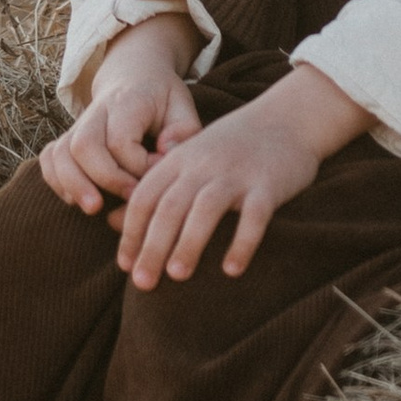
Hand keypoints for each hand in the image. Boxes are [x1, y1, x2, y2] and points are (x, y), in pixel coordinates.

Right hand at [41, 12, 200, 214]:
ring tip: (93, 209)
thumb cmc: (161, 98)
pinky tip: (74, 200)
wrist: (134, 74)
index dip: (138, 166)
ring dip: (73, 184)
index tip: (158, 175)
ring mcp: (78, 124)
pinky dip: (55, 180)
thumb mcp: (182, 105)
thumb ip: (183, 131)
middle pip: (84, 145)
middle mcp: (97, 111)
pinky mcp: (68, 137)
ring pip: (61, 152)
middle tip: (129, 199)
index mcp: (128, 101)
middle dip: (104, 178)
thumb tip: (166, 152)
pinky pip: (49, 157)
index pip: (121, 140)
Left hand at [116, 64, 370, 287]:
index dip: (132, 231)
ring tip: (177, 276)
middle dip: (153, 245)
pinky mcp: (268, 184)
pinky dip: (242, 242)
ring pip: (206, 209)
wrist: (288, 117)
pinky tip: (231, 270)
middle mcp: (204, 165)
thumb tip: (111, 222)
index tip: (125, 266)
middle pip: (170, 206)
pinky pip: (254, 216)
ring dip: (189, 243)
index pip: (146, 197)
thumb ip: (155, 188)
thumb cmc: (232, 147)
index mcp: (179, 159)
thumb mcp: (188, 159)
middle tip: (142, 283)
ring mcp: (237, 173)